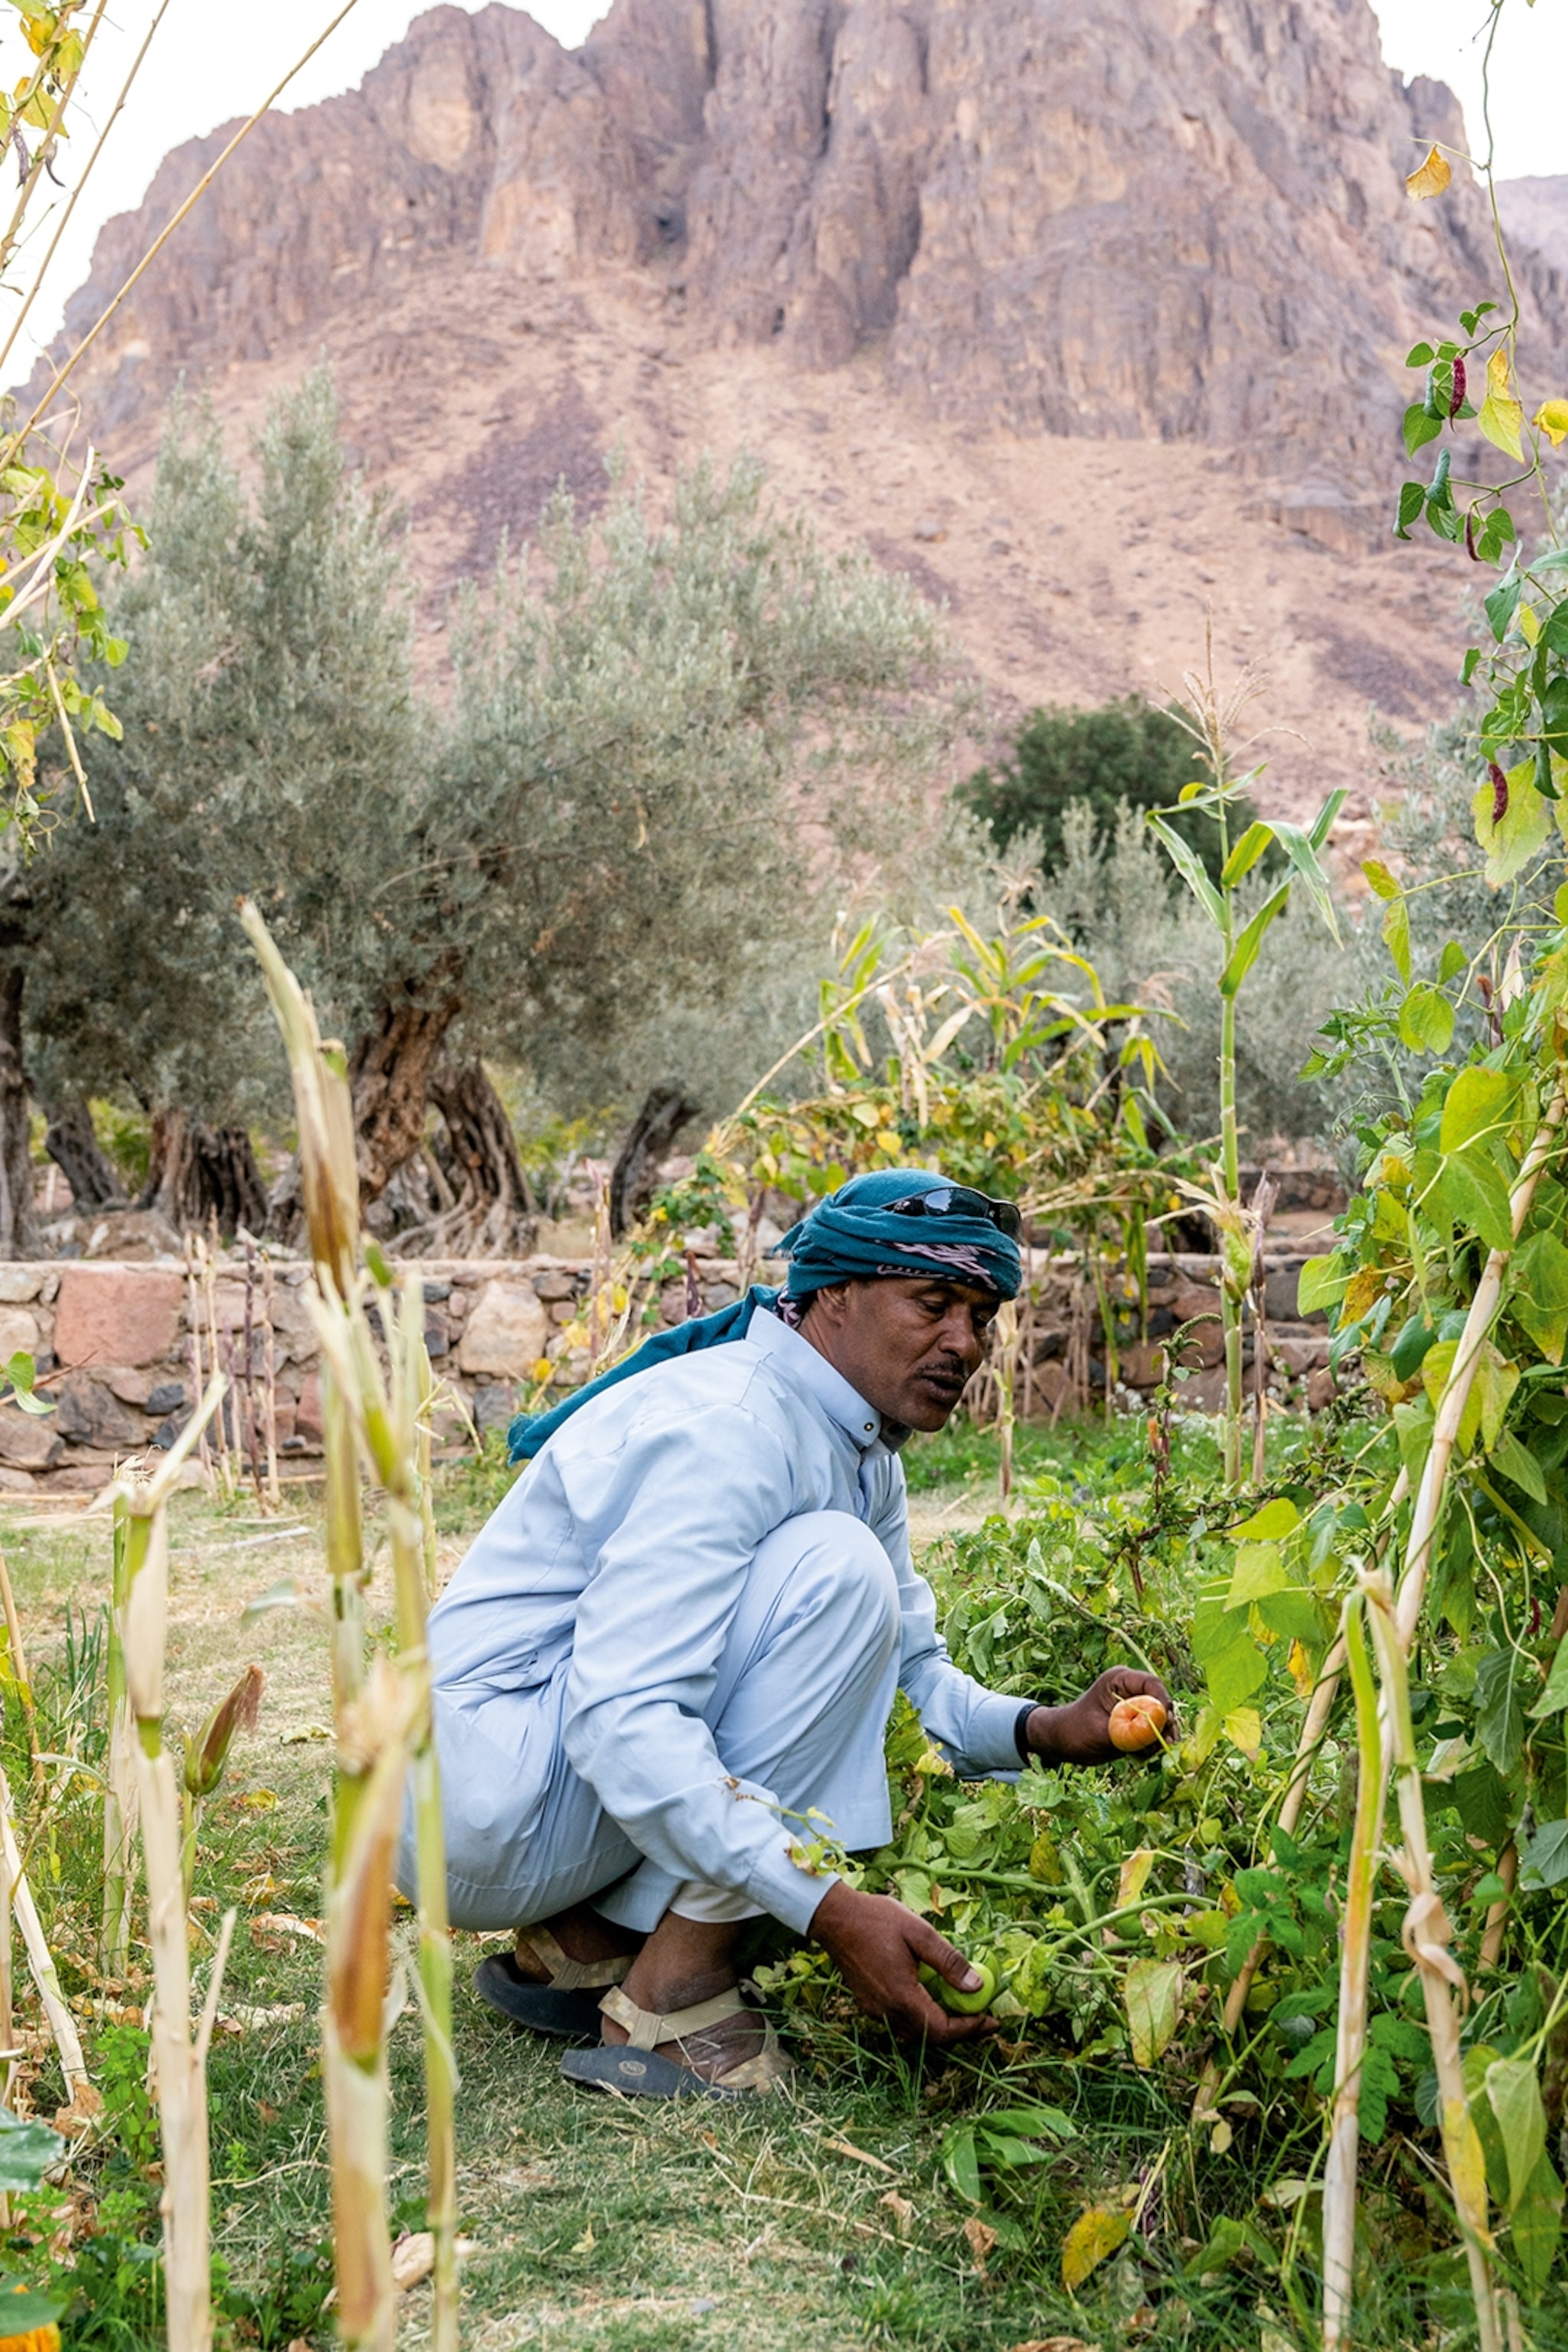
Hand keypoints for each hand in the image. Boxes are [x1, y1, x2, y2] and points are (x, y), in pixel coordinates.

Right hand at [810, 1881, 994, 2042]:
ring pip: (916, 2033)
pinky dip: (924, 2018)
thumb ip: (948, 1961)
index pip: (942, 2029)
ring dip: (943, 2026)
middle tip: (985, 2017)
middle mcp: (887, 2012)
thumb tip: (977, 1986)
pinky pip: (903, 2022)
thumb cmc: (876, 1919)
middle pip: (931, 2037)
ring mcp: (876, 2011)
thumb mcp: (918, 1932)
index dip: (971, 2029)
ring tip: (964, 2009)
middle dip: (961, 2031)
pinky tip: (934, 1999)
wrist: (834, 1917)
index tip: (993, 2019)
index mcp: (901, 1997)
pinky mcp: (869, 2005)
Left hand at [1025, 1668, 1175, 1765]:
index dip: (1162, 1702)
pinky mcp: (1137, 1724)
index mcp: (1120, 1680)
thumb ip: (1128, 1732)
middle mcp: (1132, 1691)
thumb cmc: (1075, 1730)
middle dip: (1165, 1724)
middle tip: (1166, 1744)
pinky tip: (1144, 1756)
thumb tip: (1156, 1733)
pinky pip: (1154, 1733)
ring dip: (1161, 1737)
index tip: (1165, 1723)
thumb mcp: (1101, 1732)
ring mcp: (1136, 1708)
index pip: (1152, 1684)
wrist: (1064, 1742)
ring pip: (1162, 1720)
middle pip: (1161, 1703)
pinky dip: (1154, 1745)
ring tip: (1154, 1753)